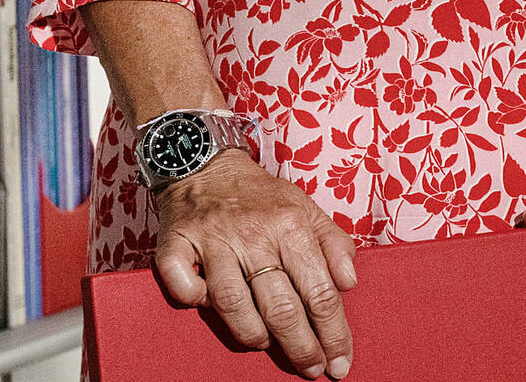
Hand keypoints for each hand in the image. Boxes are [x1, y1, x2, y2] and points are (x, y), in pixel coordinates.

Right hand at [152, 151, 357, 377]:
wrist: (207, 163)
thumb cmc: (262, 196)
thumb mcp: (307, 208)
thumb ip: (334, 243)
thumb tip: (349, 283)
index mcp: (291, 226)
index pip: (320, 291)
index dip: (333, 333)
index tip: (339, 362)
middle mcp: (254, 234)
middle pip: (281, 307)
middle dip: (301, 347)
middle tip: (312, 369)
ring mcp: (214, 240)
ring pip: (233, 303)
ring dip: (251, 333)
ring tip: (266, 345)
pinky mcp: (176, 244)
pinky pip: (182, 283)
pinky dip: (193, 298)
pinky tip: (204, 305)